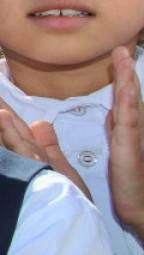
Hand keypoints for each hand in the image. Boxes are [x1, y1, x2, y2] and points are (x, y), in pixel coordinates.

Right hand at [0, 80, 91, 198]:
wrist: (70, 222)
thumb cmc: (65, 199)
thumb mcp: (60, 167)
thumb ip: (49, 145)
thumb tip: (39, 123)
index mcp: (29, 154)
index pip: (12, 126)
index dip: (1, 106)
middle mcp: (22, 157)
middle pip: (5, 126)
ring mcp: (24, 163)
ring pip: (7, 134)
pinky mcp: (31, 170)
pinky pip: (19, 148)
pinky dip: (9, 131)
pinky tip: (2, 117)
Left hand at [107, 46, 143, 234]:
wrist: (143, 205)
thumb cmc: (134, 181)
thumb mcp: (123, 147)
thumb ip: (118, 127)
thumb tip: (114, 109)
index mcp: (131, 126)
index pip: (126, 96)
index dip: (123, 76)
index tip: (119, 55)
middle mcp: (137, 128)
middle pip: (131, 94)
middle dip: (126, 70)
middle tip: (122, 49)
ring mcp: (137, 136)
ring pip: (131, 103)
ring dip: (127, 80)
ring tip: (122, 58)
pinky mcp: (132, 148)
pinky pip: (128, 124)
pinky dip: (127, 106)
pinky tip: (124, 91)